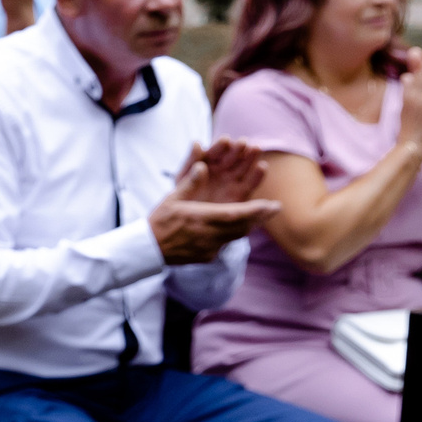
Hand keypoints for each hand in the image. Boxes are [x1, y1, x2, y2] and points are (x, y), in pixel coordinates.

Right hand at [148, 146, 279, 263]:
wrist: (147, 250)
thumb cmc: (159, 221)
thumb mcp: (171, 199)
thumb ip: (190, 183)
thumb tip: (203, 165)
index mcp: (201, 218)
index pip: (235, 214)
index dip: (257, 211)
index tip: (274, 205)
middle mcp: (208, 234)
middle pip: (243, 227)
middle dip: (261, 218)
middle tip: (275, 209)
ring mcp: (209, 248)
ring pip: (237, 236)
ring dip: (250, 226)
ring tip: (260, 216)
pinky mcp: (207, 256)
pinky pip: (226, 244)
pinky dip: (233, 235)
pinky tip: (235, 228)